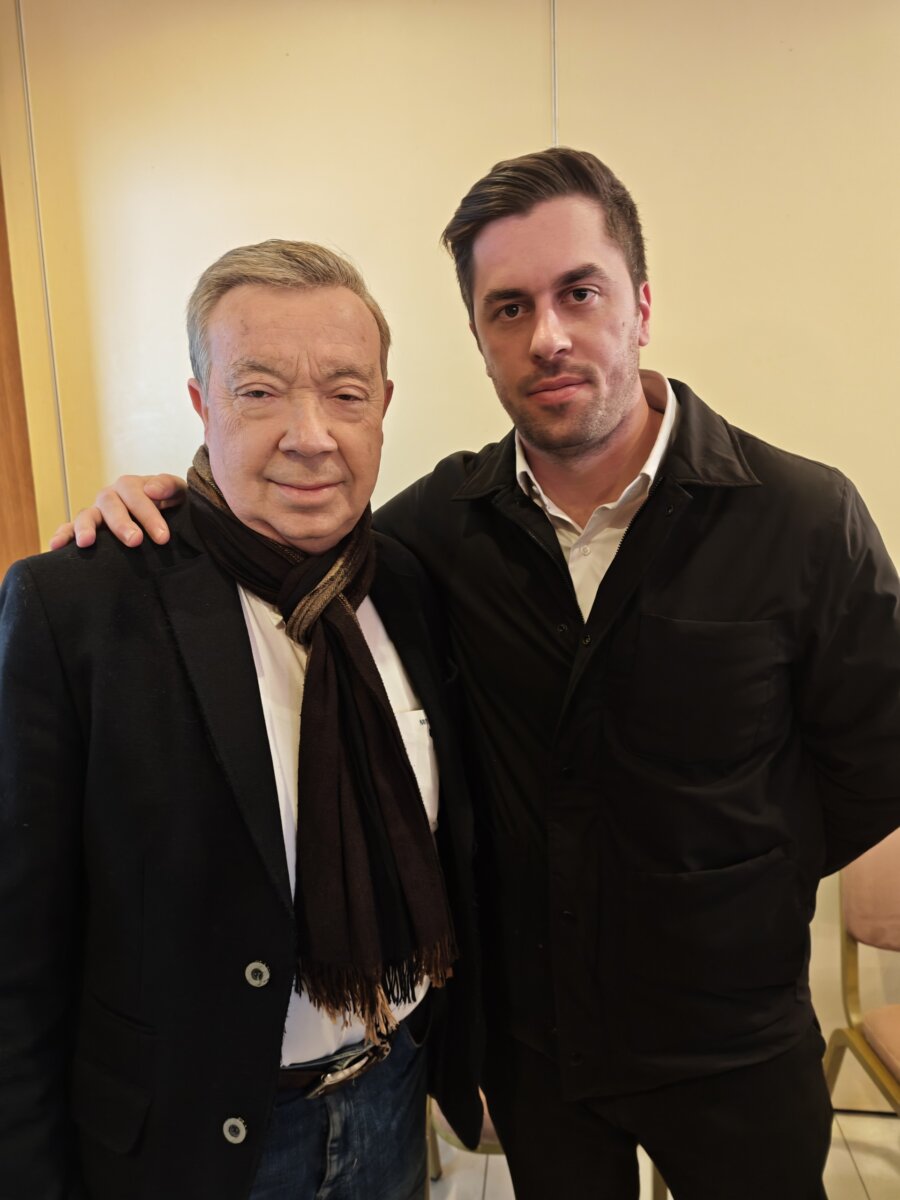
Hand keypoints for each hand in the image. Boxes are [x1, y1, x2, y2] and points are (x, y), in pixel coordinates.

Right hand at [48, 474, 186, 548]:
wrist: (167, 517)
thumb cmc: (172, 504)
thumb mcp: (178, 492)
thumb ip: (168, 486)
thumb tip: (151, 489)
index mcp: (131, 486)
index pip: (136, 495)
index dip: (148, 514)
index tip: (163, 537)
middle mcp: (110, 497)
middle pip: (109, 504)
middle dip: (121, 523)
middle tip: (135, 541)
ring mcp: (96, 512)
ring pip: (86, 515)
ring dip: (85, 527)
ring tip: (86, 542)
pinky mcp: (87, 528)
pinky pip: (69, 529)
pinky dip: (62, 535)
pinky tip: (56, 546)